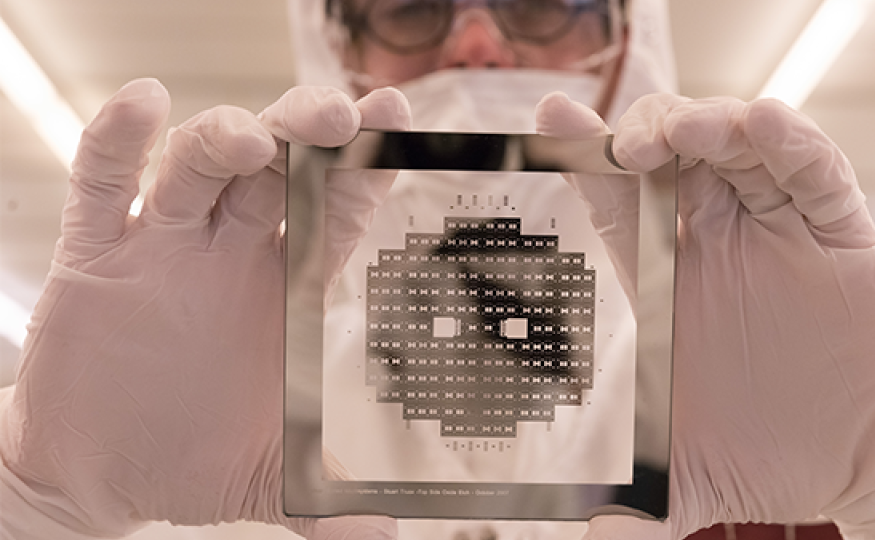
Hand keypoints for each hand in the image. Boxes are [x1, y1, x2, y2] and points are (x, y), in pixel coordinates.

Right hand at [0, 79, 408, 538]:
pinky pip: (103, 184)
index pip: (338, 203)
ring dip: (223, 139)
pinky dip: (117, 141)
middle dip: (304, 131)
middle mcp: (234, 248)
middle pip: (276, 164)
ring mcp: (168, 244)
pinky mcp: (100, 255)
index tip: (399, 120)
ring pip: (198, 166)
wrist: (104, 471)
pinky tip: (144, 105)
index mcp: (289, 282)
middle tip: (337, 114)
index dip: (368, 160)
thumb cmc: (200, 453)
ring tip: (253, 136)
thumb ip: (332, 498)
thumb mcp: (276, 473)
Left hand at [536, 93, 874, 538]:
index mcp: (662, 281)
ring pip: (736, 148)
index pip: (610, 205)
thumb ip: (624, 507)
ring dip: (707, 125)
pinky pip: (814, 173)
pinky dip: (791, 144)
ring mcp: (773, 230)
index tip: (547, 124)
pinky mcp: (836, 234)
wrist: (859, 469)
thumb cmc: (763, 457)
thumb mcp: (680, 477)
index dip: (578, 161)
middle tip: (610, 140)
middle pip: (667, 155)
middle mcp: (710, 242)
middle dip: (639, 130)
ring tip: (683, 134)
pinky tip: (764, 127)